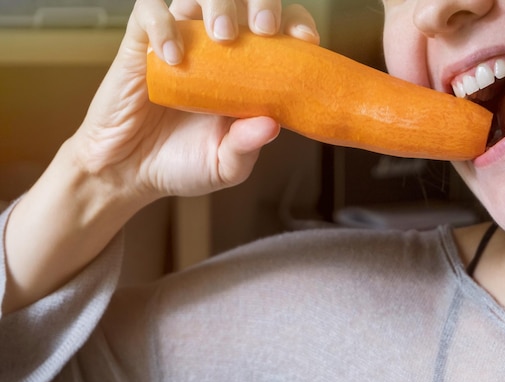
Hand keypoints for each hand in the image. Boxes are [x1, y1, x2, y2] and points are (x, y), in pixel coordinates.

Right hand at [1, 0, 318, 313]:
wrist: (130, 172)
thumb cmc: (182, 165)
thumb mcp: (225, 166)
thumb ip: (247, 147)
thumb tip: (272, 125)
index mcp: (247, 72)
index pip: (280, 28)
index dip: (295, 22)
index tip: (304, 38)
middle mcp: (217, 49)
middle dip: (261, 1)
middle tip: (264, 28)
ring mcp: (180, 42)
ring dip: (216, 3)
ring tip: (221, 36)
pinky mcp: (141, 45)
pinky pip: (150, 13)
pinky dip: (163, 25)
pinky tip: (172, 56)